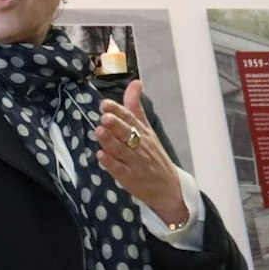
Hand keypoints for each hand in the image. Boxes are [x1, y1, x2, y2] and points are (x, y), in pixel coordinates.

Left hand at [96, 81, 187, 225]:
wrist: (169, 187)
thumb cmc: (154, 155)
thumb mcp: (148, 129)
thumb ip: (136, 108)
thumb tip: (135, 82)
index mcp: (144, 132)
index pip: (131, 119)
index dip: (118, 111)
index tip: (105, 104)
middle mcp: (140, 145)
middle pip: (127, 133)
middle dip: (116, 125)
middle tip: (105, 117)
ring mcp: (135, 162)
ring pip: (121, 150)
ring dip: (110, 141)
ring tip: (99, 131)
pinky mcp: (129, 178)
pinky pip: (119, 169)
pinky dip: (110, 162)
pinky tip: (101, 156)